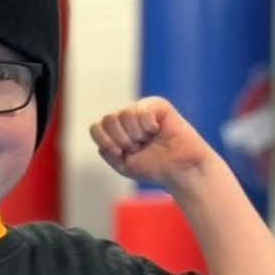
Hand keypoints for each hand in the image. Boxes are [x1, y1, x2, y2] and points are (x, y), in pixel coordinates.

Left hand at [90, 97, 212, 187]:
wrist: (178, 169)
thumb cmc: (153, 167)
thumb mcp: (123, 165)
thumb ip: (106, 150)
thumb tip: (99, 128)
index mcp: (116, 130)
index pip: (96, 128)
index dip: (105, 142)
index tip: (120, 153)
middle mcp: (126, 117)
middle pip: (109, 119)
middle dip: (122, 140)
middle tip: (138, 147)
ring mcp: (141, 109)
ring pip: (125, 114)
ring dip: (136, 134)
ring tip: (148, 139)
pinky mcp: (157, 105)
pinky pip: (142, 111)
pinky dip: (149, 126)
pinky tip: (158, 130)